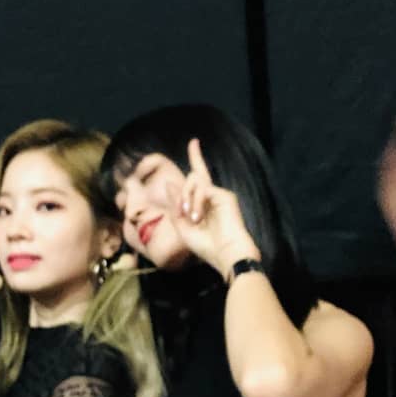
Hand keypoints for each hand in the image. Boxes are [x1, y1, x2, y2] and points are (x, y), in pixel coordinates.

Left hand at [154, 138, 260, 277]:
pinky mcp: (224, 195)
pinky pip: (202, 188)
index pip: (198, 176)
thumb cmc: (205, 247)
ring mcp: (219, 195)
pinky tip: (198, 216)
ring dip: (187, 197)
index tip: (194, 141)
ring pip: (195, 180)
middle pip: (194, 176)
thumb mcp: (182, 227)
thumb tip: (170, 183)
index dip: (196, 157)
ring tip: (192, 217)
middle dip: (183, 193)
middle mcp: (212, 196)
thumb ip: (175, 205)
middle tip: (184, 214)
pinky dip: (195, 201)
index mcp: (203, 203)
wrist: (226, 255)